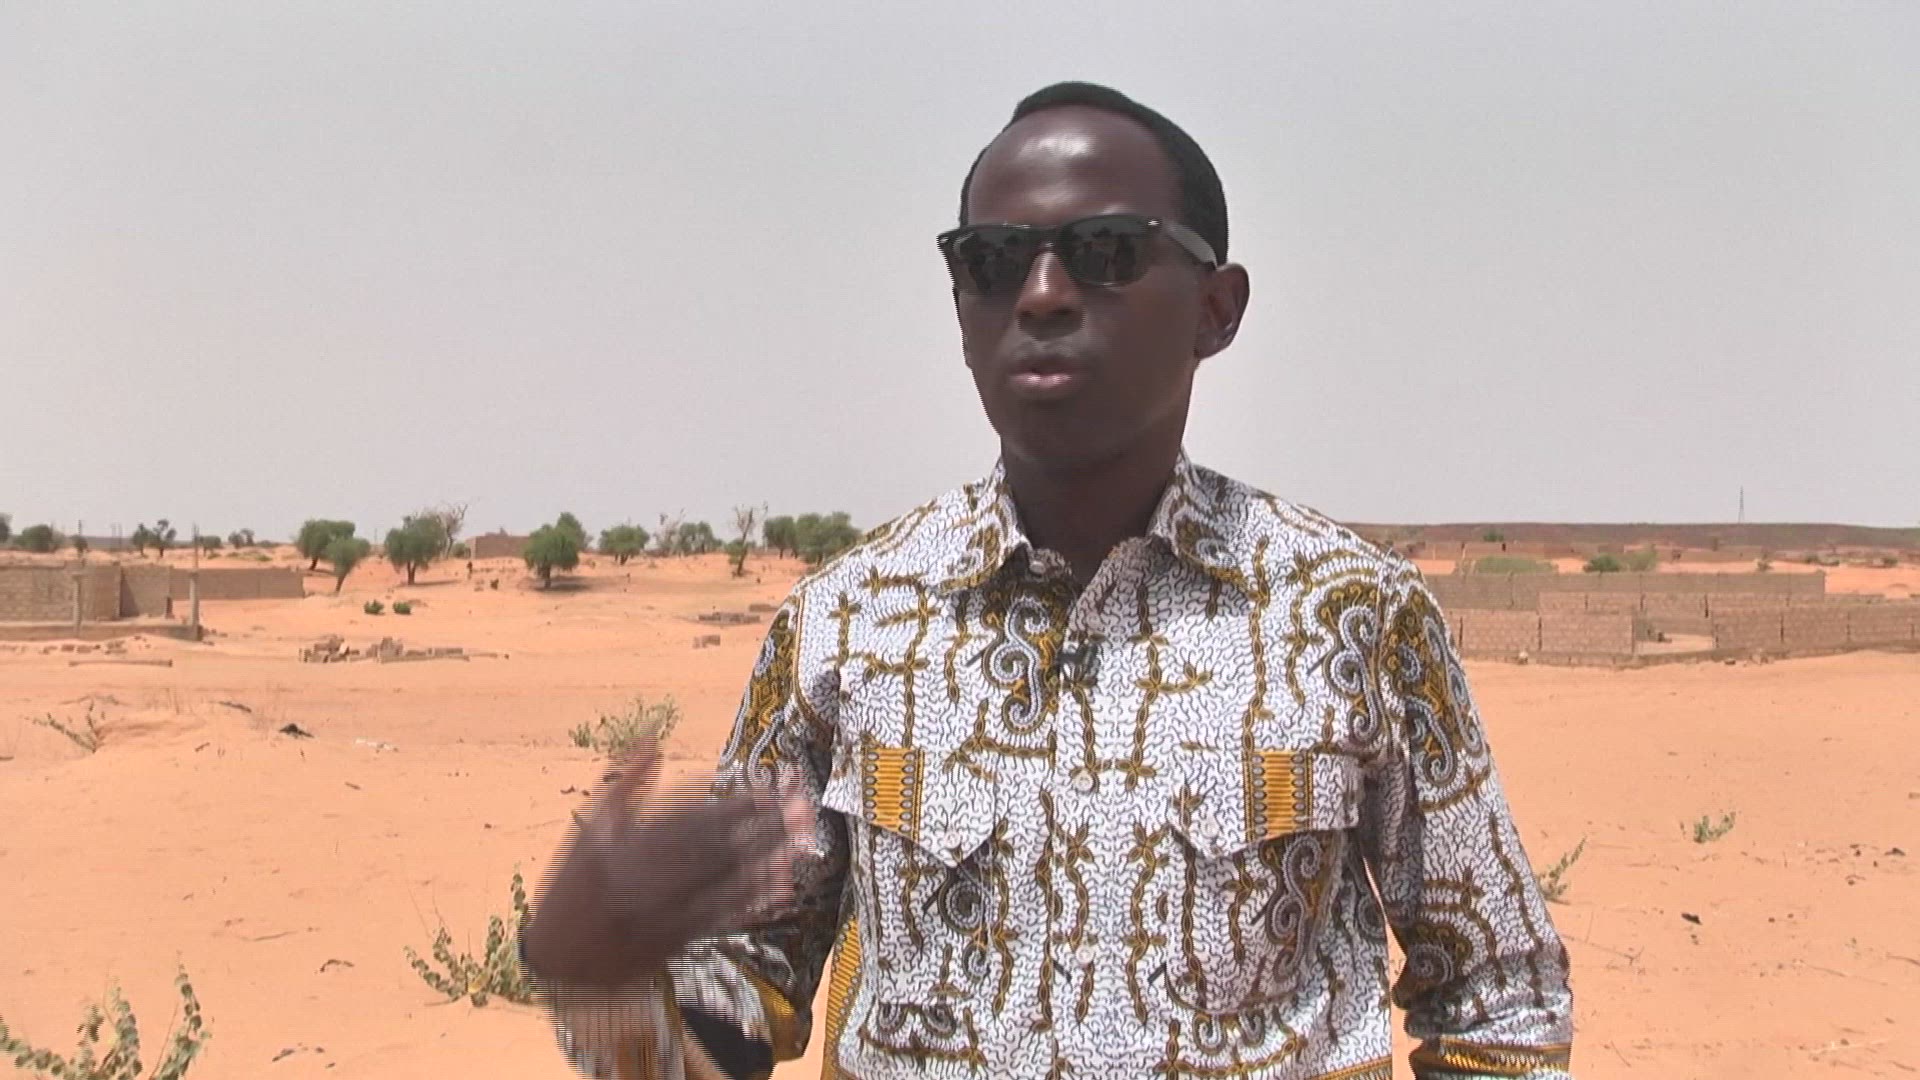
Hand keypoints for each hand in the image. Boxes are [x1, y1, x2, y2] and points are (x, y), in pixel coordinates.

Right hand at [521, 742, 813, 989]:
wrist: (556, 956)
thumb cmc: (575, 884)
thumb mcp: (591, 828)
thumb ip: (624, 783)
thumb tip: (652, 737)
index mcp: (627, 845)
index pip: (693, 817)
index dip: (734, 803)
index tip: (770, 789)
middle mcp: (647, 877)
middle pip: (717, 847)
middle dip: (764, 827)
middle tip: (804, 809)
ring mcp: (661, 911)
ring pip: (723, 883)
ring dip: (768, 861)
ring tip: (803, 842)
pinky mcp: (672, 942)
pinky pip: (719, 919)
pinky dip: (752, 903)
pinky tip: (781, 888)